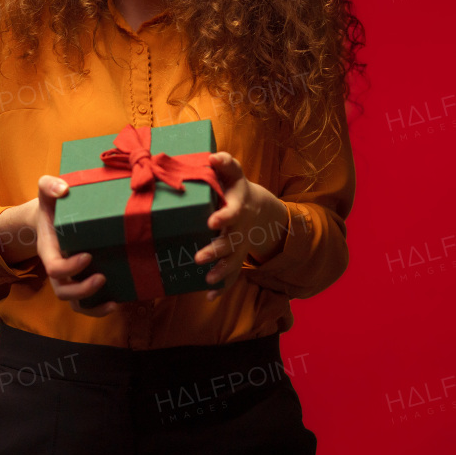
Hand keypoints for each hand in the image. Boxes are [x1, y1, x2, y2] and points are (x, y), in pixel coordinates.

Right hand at [34, 175, 118, 316]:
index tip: (87, 255)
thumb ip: (49, 185)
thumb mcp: (47, 193)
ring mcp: (69, 279)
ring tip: (113, 301)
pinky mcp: (82, 281)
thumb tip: (63, 188)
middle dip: (83, 290)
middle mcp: (58, 270)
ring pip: (76, 304)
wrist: (50, 219)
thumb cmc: (52, 207)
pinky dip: (100, 308)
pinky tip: (118, 301)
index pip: (54, 268)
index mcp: (49, 251)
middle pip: (64, 291)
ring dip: (93, 306)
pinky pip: (87, 304)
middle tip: (102, 277)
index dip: (69, 267)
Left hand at [194, 152, 287, 300]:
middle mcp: (240, 229)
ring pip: (232, 261)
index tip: (211, 223)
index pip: (232, 213)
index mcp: (238, 207)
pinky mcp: (236, 256)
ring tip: (207, 279)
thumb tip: (213, 157)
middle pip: (230, 242)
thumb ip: (225, 165)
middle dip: (216, 250)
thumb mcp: (233, 175)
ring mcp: (240, 245)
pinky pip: (232, 274)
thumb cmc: (235, 188)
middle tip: (198, 257)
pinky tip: (209, 297)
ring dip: (221, 271)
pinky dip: (223, 287)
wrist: (257, 208)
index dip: (223, 218)